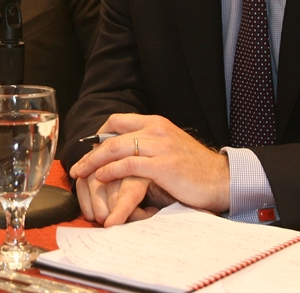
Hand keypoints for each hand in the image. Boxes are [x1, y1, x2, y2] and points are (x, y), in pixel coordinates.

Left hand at [70, 114, 230, 223]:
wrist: (222, 179)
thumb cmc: (196, 169)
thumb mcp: (169, 147)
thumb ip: (148, 145)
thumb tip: (122, 154)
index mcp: (156, 123)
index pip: (117, 120)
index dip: (98, 135)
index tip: (88, 150)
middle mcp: (156, 130)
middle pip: (111, 136)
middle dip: (90, 152)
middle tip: (77, 166)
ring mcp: (159, 147)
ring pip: (116, 148)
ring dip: (94, 162)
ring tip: (81, 173)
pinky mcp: (162, 166)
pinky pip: (128, 165)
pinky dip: (110, 171)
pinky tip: (101, 178)